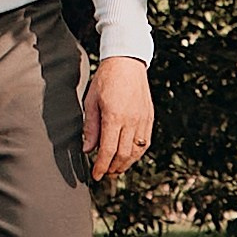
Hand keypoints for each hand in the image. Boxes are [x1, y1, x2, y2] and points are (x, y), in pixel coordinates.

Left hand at [82, 57, 153, 182]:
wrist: (127, 62)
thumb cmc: (105, 79)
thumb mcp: (91, 101)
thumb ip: (90, 127)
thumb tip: (87, 150)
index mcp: (114, 116)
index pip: (108, 150)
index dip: (101, 166)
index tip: (95, 175)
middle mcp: (131, 120)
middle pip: (123, 154)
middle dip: (113, 168)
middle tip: (104, 173)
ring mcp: (142, 119)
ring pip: (136, 151)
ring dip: (126, 164)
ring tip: (115, 169)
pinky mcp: (149, 117)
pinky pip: (146, 142)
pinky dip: (137, 153)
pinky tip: (129, 157)